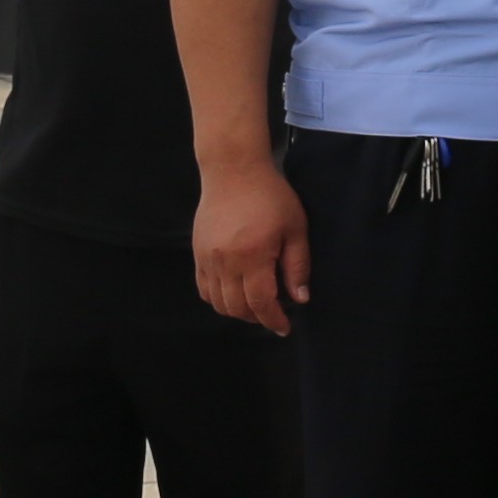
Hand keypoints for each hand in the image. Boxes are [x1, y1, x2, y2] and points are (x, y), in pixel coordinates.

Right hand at [193, 154, 310, 333]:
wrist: (233, 170)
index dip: (273, 320)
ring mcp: (207, 259)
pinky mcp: (197, 253)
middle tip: (273, 313)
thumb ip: (297, 266)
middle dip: (257, 318)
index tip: (284, 328)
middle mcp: (226, 262)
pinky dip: (218, 298)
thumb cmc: (271, 196)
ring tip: (255, 305)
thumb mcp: (295, 228)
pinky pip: (204, 288)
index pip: (261, 303)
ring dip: (237, 311)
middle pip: (238, 307)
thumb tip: (300, 299)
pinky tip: (234, 292)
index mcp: (253, 256)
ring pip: (218, 302)